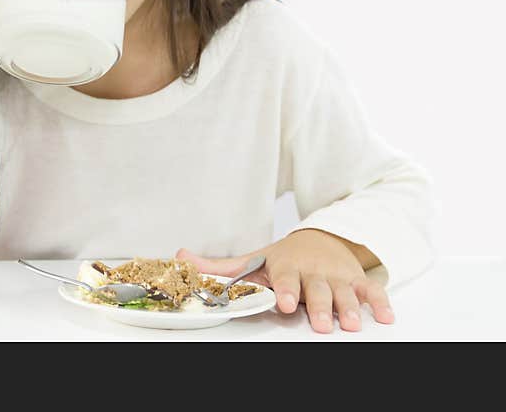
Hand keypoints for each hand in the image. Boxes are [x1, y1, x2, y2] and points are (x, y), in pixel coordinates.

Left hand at [175, 229, 394, 333]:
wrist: (320, 239)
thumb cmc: (283, 257)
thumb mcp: (252, 259)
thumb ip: (218, 267)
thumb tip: (179, 258)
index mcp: (286, 266)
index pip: (284, 278)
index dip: (284, 289)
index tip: (283, 301)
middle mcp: (313, 271)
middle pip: (318, 290)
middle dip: (321, 306)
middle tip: (323, 323)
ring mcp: (337, 275)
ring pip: (345, 292)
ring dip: (349, 307)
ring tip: (350, 324)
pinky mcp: (357, 280)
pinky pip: (372, 290)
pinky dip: (380, 301)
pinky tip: (386, 316)